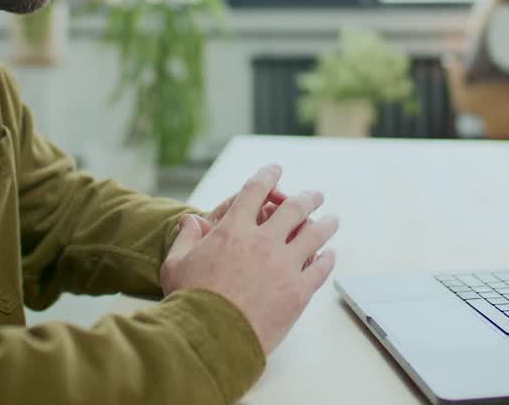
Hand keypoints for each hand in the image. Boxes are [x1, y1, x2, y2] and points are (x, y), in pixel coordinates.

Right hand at [160, 165, 338, 353]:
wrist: (210, 338)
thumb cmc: (190, 302)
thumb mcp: (176, 265)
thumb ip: (185, 238)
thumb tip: (191, 221)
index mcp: (234, 230)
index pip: (256, 191)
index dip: (268, 176)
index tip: (276, 169)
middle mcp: (263, 242)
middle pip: (294, 208)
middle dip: (307, 197)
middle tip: (316, 195)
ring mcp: (284, 266)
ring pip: (315, 234)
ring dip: (326, 223)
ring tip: (332, 220)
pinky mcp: (298, 292)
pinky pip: (321, 269)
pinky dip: (328, 259)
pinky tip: (330, 255)